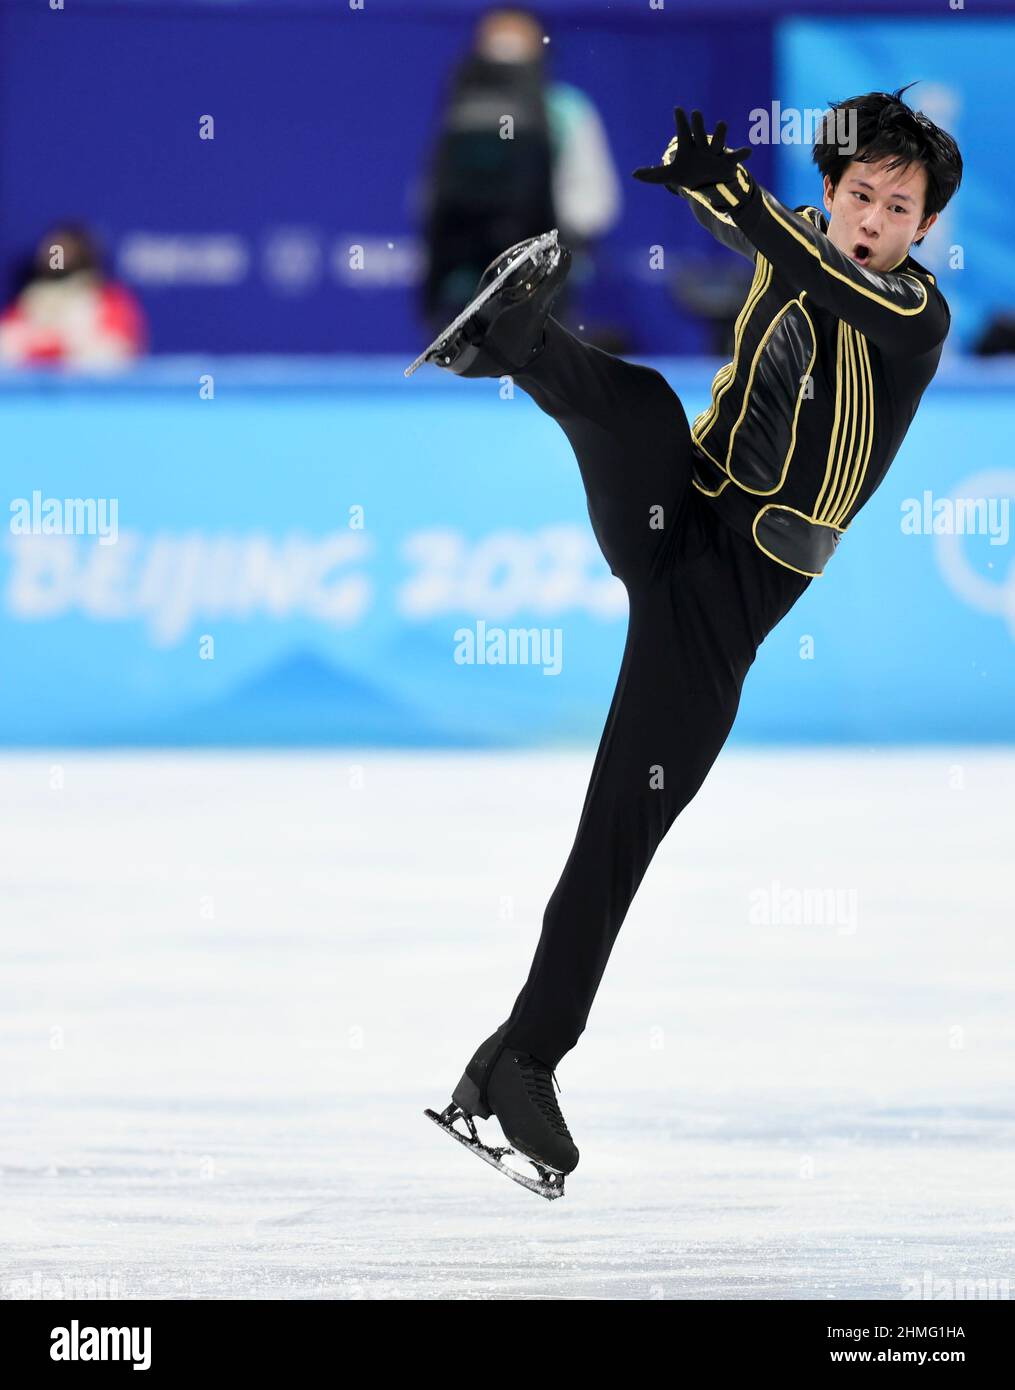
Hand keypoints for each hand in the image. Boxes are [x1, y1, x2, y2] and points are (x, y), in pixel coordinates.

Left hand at [632, 107, 750, 191]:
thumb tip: (634, 174)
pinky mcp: (728, 162)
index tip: (678, 109)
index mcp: (688, 146)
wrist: (708, 181)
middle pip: (698, 131)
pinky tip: (747, 151)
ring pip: (718, 139)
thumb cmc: (689, 174)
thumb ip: (653, 174)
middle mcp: (702, 146)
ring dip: (719, 132)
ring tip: (721, 124)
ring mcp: (715, 152)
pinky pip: (736, 156)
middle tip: (694, 112)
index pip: (682, 132)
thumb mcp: (670, 176)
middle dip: (697, 123)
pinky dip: (742, 153)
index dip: (680, 121)